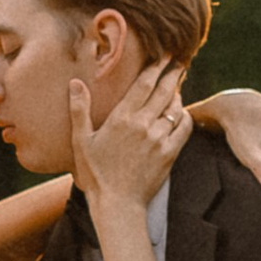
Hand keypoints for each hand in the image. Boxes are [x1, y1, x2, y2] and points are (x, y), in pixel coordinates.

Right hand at [72, 55, 192, 213]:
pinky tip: (181, 113)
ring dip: (177, 94)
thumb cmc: (95, 174)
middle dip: (172, 73)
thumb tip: (76, 83)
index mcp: (121, 118)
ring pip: (175, 107)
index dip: (155, 67)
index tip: (163, 56)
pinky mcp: (169, 153)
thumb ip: (79, 110)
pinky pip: (183, 128)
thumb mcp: (81, 141)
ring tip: (177, 87)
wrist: (117, 204)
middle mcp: (142, 124)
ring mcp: (158, 139)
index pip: (143, 84)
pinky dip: (184, 116)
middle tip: (179, 61)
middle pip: (163, 91)